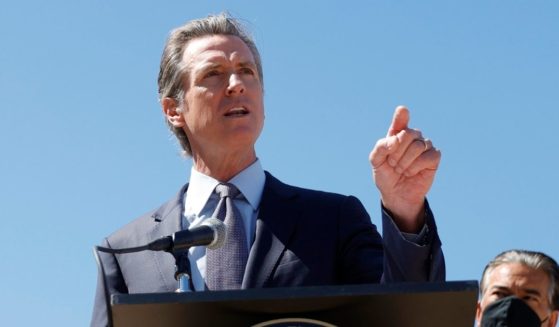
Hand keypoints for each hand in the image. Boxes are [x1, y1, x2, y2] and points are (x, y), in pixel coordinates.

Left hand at [369, 106, 440, 231]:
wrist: (395, 194)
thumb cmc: (385, 176)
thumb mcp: (376, 162)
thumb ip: (381, 147)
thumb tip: (395, 139)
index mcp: (397, 134)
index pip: (401, 118)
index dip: (402, 115)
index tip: (403, 111)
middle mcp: (412, 137)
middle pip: (409, 134)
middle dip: (397, 152)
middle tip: (393, 164)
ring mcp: (425, 146)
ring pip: (418, 146)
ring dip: (406, 161)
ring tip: (401, 170)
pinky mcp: (434, 158)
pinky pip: (429, 156)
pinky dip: (416, 166)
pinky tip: (411, 172)